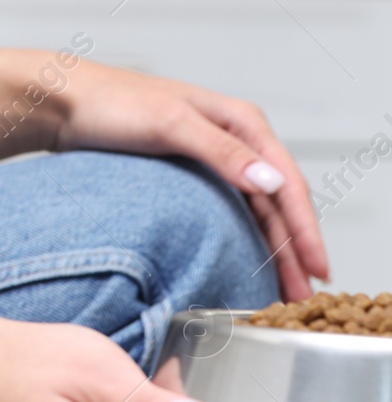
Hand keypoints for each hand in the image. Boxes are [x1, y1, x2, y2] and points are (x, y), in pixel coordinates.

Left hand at [28, 53, 328, 299]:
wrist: (62, 103)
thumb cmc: (111, 104)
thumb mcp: (170, 123)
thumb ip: (223, 152)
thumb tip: (271, 182)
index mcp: (244, 124)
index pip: (290, 186)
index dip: (307, 232)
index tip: (318, 269)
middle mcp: (240, 142)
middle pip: (282, 206)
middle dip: (297, 253)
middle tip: (306, 297)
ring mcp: (223, 161)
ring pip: (264, 215)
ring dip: (279, 254)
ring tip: (288, 293)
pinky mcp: (202, 178)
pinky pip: (241, 216)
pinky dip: (253, 244)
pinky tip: (257, 266)